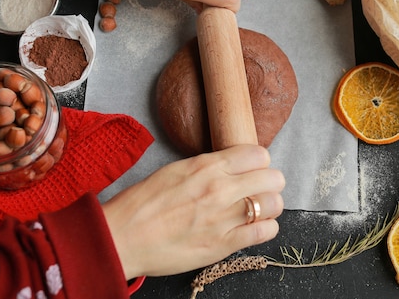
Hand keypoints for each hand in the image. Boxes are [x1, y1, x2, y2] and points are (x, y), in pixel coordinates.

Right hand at [102, 145, 284, 279]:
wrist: (123, 237)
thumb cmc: (143, 203)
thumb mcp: (176, 170)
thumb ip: (208, 167)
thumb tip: (231, 166)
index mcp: (206, 166)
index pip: (258, 154)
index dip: (259, 161)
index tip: (253, 168)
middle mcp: (220, 189)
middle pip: (273, 177)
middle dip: (269, 181)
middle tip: (259, 187)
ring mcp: (224, 219)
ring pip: (274, 204)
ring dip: (270, 205)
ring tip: (258, 208)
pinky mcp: (224, 245)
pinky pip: (265, 232)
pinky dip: (266, 228)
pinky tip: (254, 227)